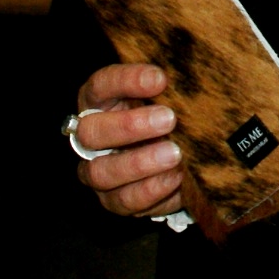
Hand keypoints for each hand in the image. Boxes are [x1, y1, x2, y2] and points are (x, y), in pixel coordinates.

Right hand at [70, 63, 184, 219]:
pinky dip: (152, 191)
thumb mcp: (170, 97)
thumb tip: (189, 77)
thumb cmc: (171, 116)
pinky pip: (125, 201)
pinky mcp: (115, 201)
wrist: (181, 156)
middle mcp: (90, 138)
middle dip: (129, 126)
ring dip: (139, 163)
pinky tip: (177, 179)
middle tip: (169, 119)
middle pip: (90, 132)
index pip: (100, 86)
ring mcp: (98, 172)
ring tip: (175, 154)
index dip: (126, 81)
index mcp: (100, 102)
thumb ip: (172, 87)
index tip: (161, 79)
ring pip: (101, 173)